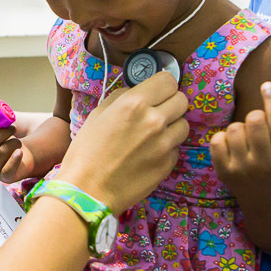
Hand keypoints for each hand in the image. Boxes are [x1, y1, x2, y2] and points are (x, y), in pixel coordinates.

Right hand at [0, 109, 36, 184]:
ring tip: (18, 142)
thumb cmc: (6, 138)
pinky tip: (19, 152)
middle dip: (3, 131)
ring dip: (14, 142)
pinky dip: (15, 159)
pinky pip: (8, 168)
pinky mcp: (5, 177)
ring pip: (2, 151)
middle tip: (13, 127)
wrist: (23, 153)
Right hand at [54, 72, 188, 213]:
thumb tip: (137, 91)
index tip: (156, 91)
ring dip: (172, 126)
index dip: (162, 85)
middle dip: (170, 103)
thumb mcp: (98, 114)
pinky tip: (148, 154)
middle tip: (157, 112)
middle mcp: (154, 120)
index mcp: (134, 103)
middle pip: (182, 100)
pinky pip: (176, 148)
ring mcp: (164, 144)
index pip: (168, 80)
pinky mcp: (168, 164)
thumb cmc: (86, 151)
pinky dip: (166, 148)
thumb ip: (122, 97)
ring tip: (153, 135)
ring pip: (184, 125)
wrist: (87, 190)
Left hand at [210, 82, 270, 196]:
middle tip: (260, 127)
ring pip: (234, 128)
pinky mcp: (224, 173)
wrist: (268, 203)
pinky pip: (217, 140)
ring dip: (240, 128)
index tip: (267, 85)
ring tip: (248, 140)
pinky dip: (224, 138)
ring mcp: (242, 170)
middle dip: (256, 116)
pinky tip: (234, 146)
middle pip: (254, 120)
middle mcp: (264, 165)